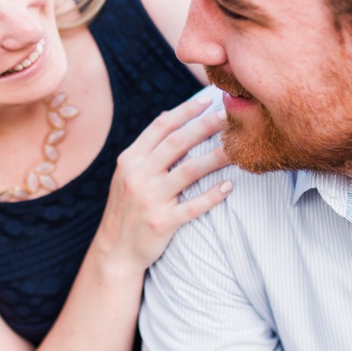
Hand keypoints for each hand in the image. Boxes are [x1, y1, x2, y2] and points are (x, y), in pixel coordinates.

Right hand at [98, 94, 231, 272]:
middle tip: (229, 116)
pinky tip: (229, 186)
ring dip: (215, 157)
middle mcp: (137, 175)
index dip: (185, 111)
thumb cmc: (127, 208)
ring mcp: (149, 199)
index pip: (160, 127)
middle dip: (205, 126)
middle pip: (177, 143)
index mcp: (130, 160)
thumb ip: (147, 147)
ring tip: (237, 148)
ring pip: (188, 171)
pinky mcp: (161, 222)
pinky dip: (212, 195)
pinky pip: (192, 206)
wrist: (115, 251)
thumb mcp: (127, 173)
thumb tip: (168, 114)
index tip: (208, 99)